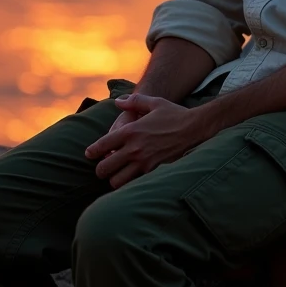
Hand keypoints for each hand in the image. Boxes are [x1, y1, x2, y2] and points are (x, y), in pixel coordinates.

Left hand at [84, 93, 200, 189]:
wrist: (196, 128)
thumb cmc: (174, 114)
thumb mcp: (154, 102)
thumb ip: (134, 101)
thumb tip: (118, 102)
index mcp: (131, 131)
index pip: (102, 145)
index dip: (92, 151)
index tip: (89, 154)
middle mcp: (134, 149)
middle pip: (104, 168)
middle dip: (101, 169)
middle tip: (104, 167)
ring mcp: (144, 163)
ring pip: (116, 181)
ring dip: (114, 179)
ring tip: (117, 174)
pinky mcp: (154, 172)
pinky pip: (134, 185)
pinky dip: (129, 184)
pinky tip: (131, 179)